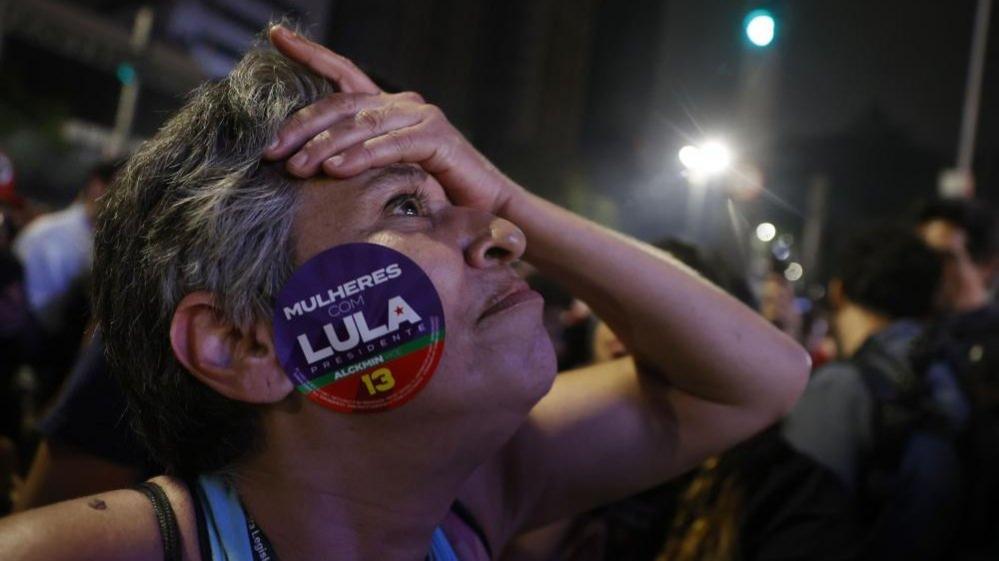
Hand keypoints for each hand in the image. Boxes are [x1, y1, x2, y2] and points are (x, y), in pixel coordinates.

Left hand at [264, 25, 523, 215]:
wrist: (485, 209)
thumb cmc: (433, 195)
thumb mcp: (386, 173)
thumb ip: (356, 159)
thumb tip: (305, 164)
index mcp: (388, 107)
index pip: (343, 73)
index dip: (311, 53)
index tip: (277, 35)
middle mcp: (404, 104)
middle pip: (342, 104)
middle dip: (302, 125)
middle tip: (272, 150)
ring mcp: (422, 117)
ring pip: (361, 125)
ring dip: (324, 146)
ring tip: (297, 166)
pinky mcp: (437, 138)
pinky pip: (390, 145)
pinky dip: (360, 157)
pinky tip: (336, 170)